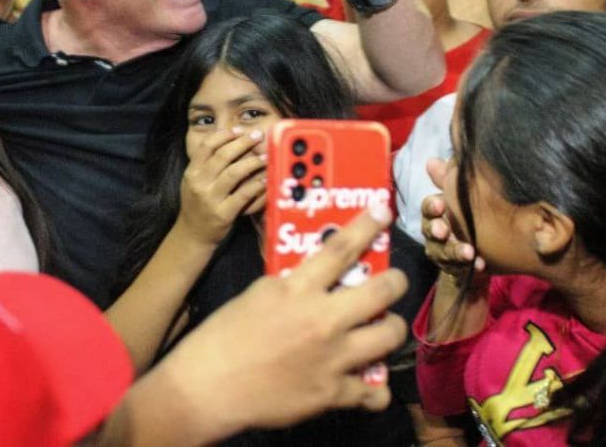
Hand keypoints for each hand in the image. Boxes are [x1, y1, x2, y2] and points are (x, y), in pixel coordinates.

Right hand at [157, 208, 408, 440]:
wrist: (209, 387)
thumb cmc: (225, 336)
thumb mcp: (259, 294)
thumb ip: (292, 284)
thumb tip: (315, 278)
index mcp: (298, 289)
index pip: (341, 248)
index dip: (367, 225)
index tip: (384, 212)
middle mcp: (322, 319)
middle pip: (383, 290)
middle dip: (396, 282)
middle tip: (394, 282)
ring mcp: (332, 357)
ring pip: (390, 336)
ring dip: (392, 330)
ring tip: (384, 330)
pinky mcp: (332, 393)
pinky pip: (373, 392)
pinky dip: (374, 390)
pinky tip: (369, 385)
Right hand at [177, 128, 265, 246]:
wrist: (192, 235)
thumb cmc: (197, 205)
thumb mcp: (194, 182)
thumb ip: (207, 164)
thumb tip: (231, 142)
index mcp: (191, 172)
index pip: (207, 146)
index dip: (225, 135)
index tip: (240, 130)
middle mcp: (199, 183)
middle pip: (222, 155)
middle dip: (243, 143)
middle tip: (258, 136)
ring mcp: (210, 198)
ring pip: (234, 173)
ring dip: (252, 162)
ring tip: (265, 157)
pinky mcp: (223, 213)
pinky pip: (243, 194)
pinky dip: (257, 185)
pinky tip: (266, 178)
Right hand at [420, 158, 484, 276]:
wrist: (490, 242)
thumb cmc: (471, 213)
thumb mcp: (461, 194)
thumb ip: (447, 178)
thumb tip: (432, 161)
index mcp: (436, 212)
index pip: (428, 207)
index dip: (431, 207)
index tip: (440, 204)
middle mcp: (435, 231)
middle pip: (429, 231)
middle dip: (436, 230)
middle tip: (444, 231)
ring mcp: (443, 251)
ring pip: (441, 252)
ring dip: (454, 251)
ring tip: (469, 252)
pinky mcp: (454, 267)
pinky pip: (456, 268)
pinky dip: (468, 266)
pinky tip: (480, 264)